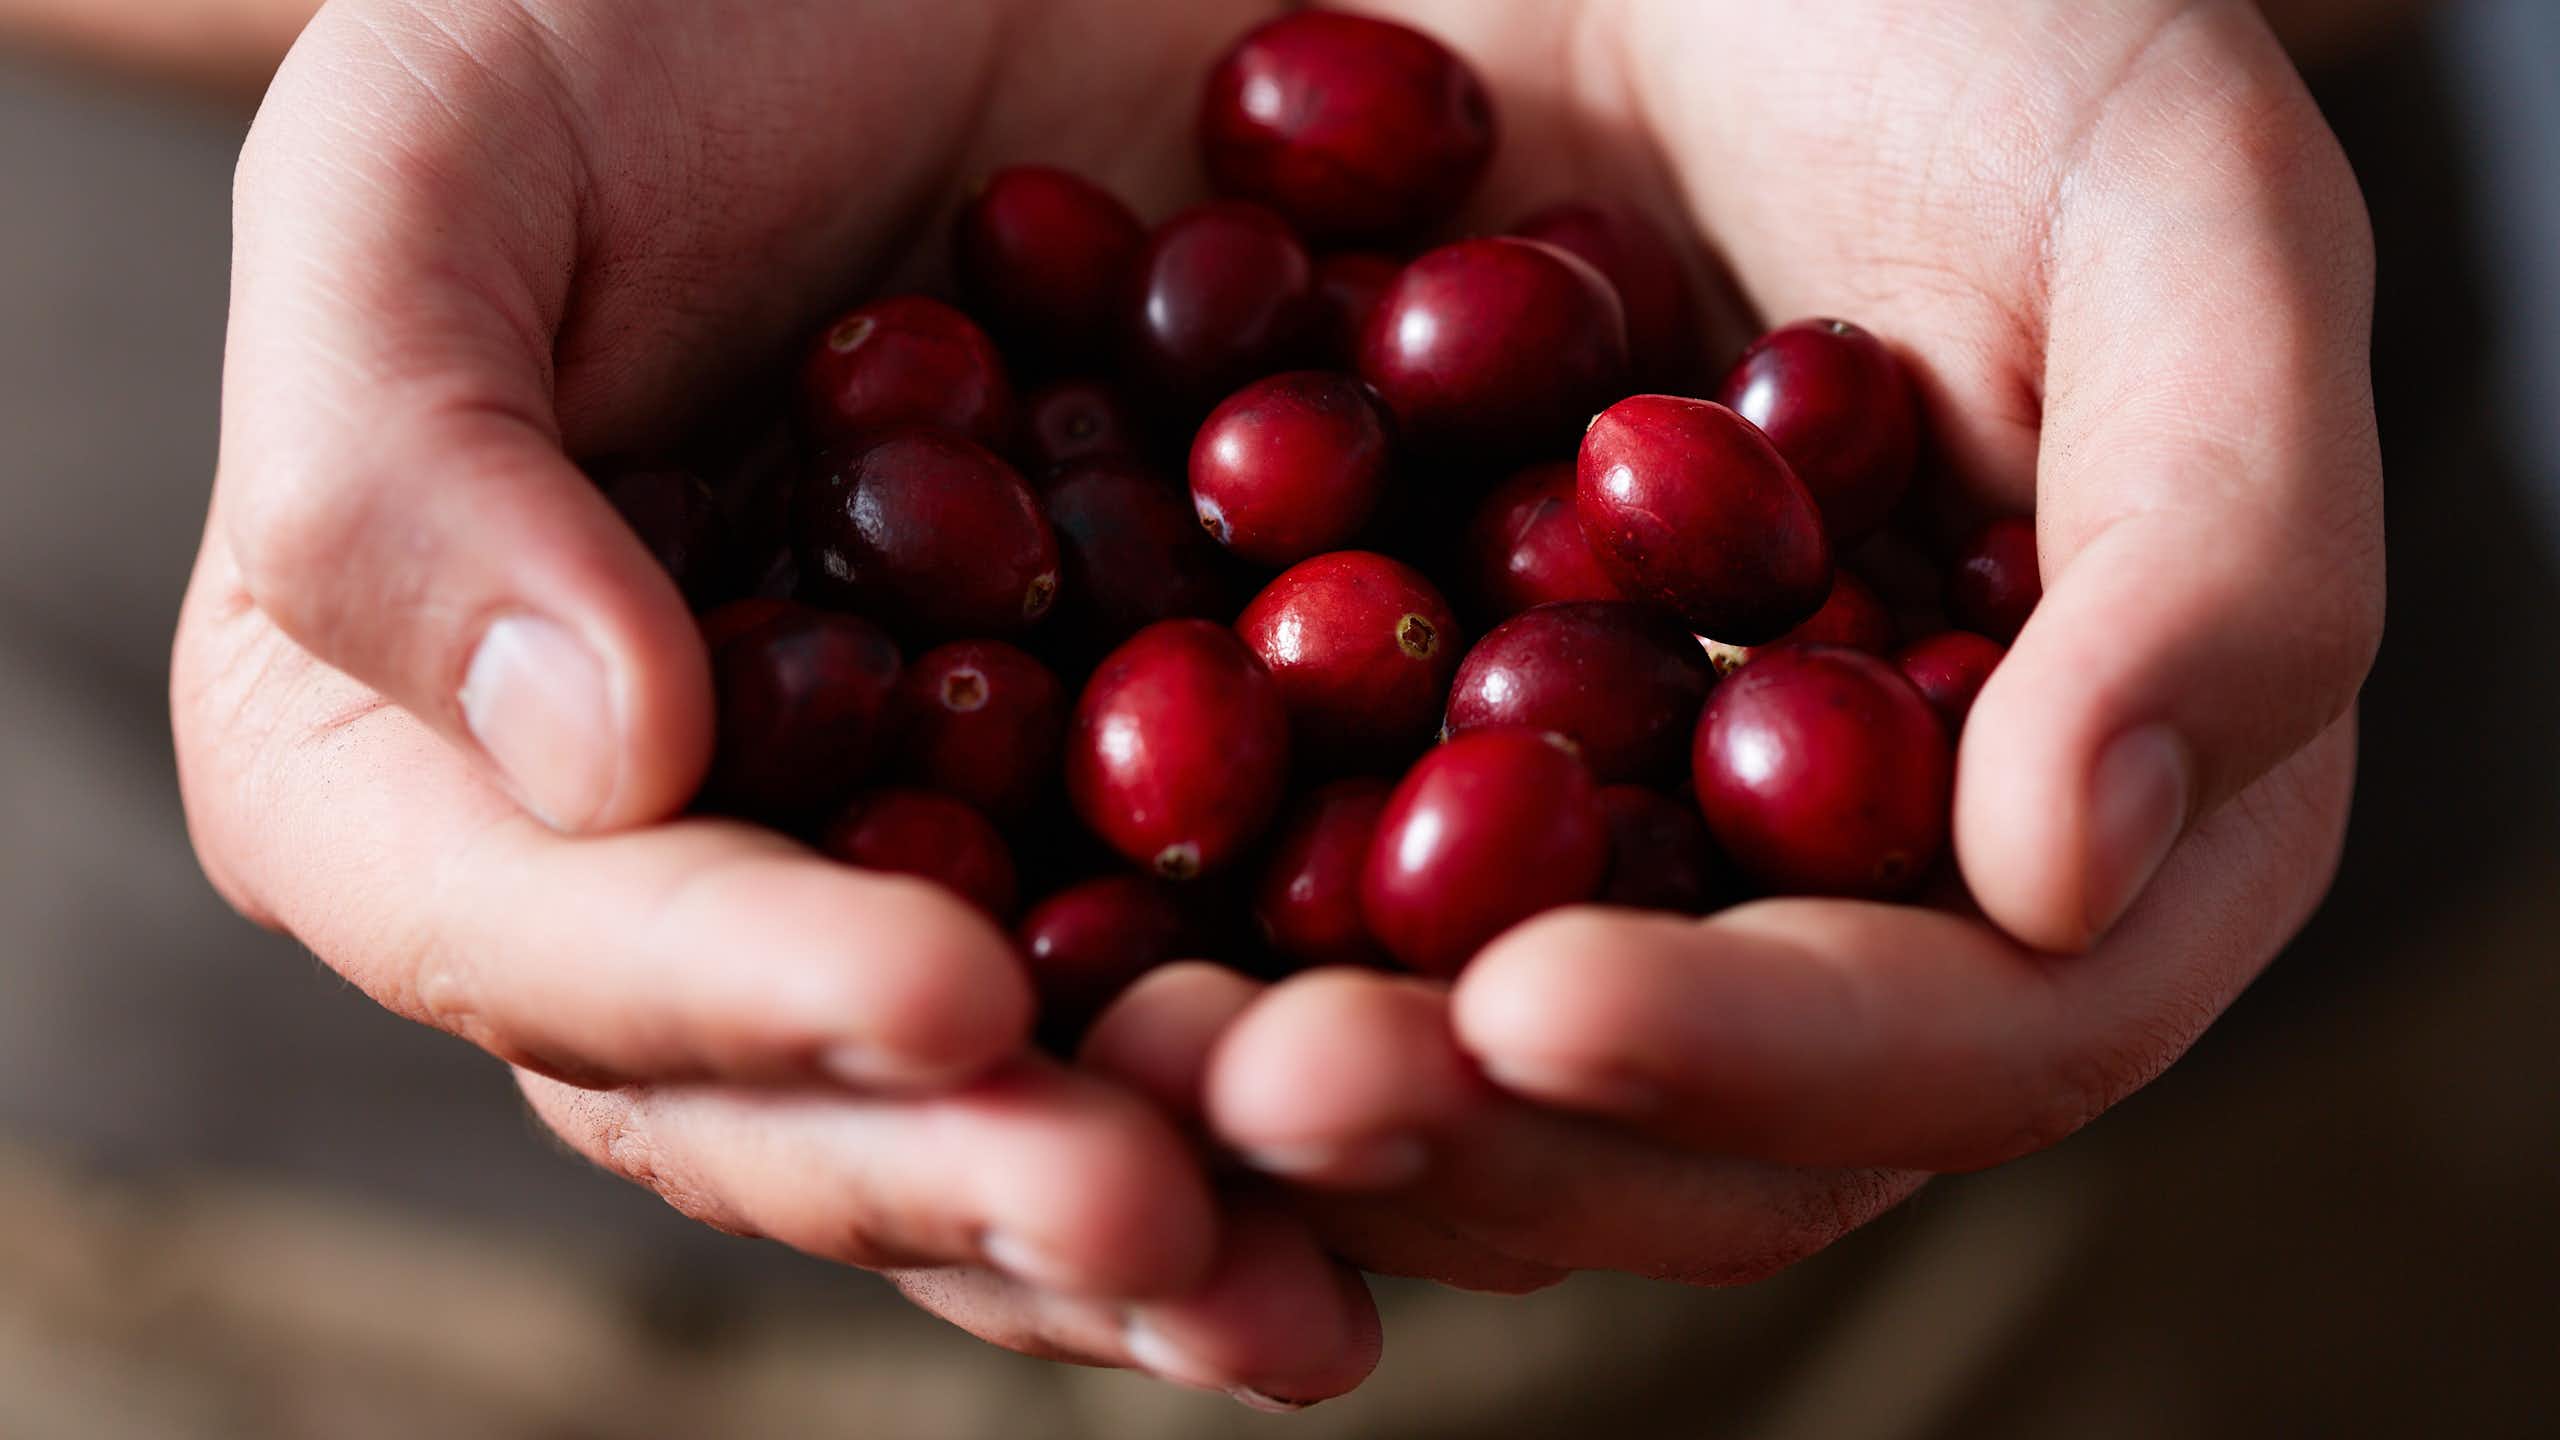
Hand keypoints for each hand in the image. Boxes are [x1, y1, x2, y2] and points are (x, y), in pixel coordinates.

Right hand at [175, 0, 1398, 1398]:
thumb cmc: (627, 8)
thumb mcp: (437, 148)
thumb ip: (400, 445)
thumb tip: (590, 762)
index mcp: (438, 750)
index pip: (550, 931)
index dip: (730, 989)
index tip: (939, 996)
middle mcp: (689, 862)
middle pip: (794, 1091)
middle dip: (976, 1163)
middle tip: (1157, 1214)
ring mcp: (922, 852)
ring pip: (1019, 1094)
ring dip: (1167, 1196)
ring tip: (1310, 1273)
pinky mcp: (1130, 810)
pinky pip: (1210, 973)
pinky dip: (1315, 1059)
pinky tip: (1455, 1117)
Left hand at [1089, 0, 2377, 1288]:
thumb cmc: (1959, 12)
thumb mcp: (2169, 213)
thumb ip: (2227, 547)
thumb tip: (2072, 868)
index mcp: (2046, 794)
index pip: (1964, 1033)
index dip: (1764, 1053)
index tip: (1540, 1008)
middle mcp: (1806, 871)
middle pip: (1674, 1121)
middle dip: (1476, 1128)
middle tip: (1264, 1088)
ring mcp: (1570, 827)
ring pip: (1444, 1061)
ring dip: (1273, 1088)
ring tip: (1111, 1051)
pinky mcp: (1359, 749)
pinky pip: (1257, 901)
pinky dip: (1145, 937)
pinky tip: (1007, 930)